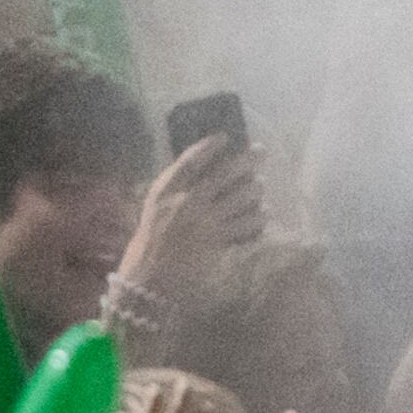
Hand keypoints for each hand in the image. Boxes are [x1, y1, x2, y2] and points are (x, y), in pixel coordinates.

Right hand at [116, 136, 262, 302]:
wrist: (151, 276)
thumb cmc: (153, 236)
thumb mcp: (156, 203)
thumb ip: (176, 182)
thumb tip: (205, 160)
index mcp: (168, 190)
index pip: (192, 159)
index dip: (211, 145)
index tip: (225, 136)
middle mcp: (189, 202)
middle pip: (226, 174)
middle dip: (248, 159)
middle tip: (261, 151)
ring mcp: (207, 223)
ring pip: (243, 198)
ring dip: (256, 189)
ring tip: (259, 186)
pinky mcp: (220, 243)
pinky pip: (247, 225)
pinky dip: (257, 219)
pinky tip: (261, 215)